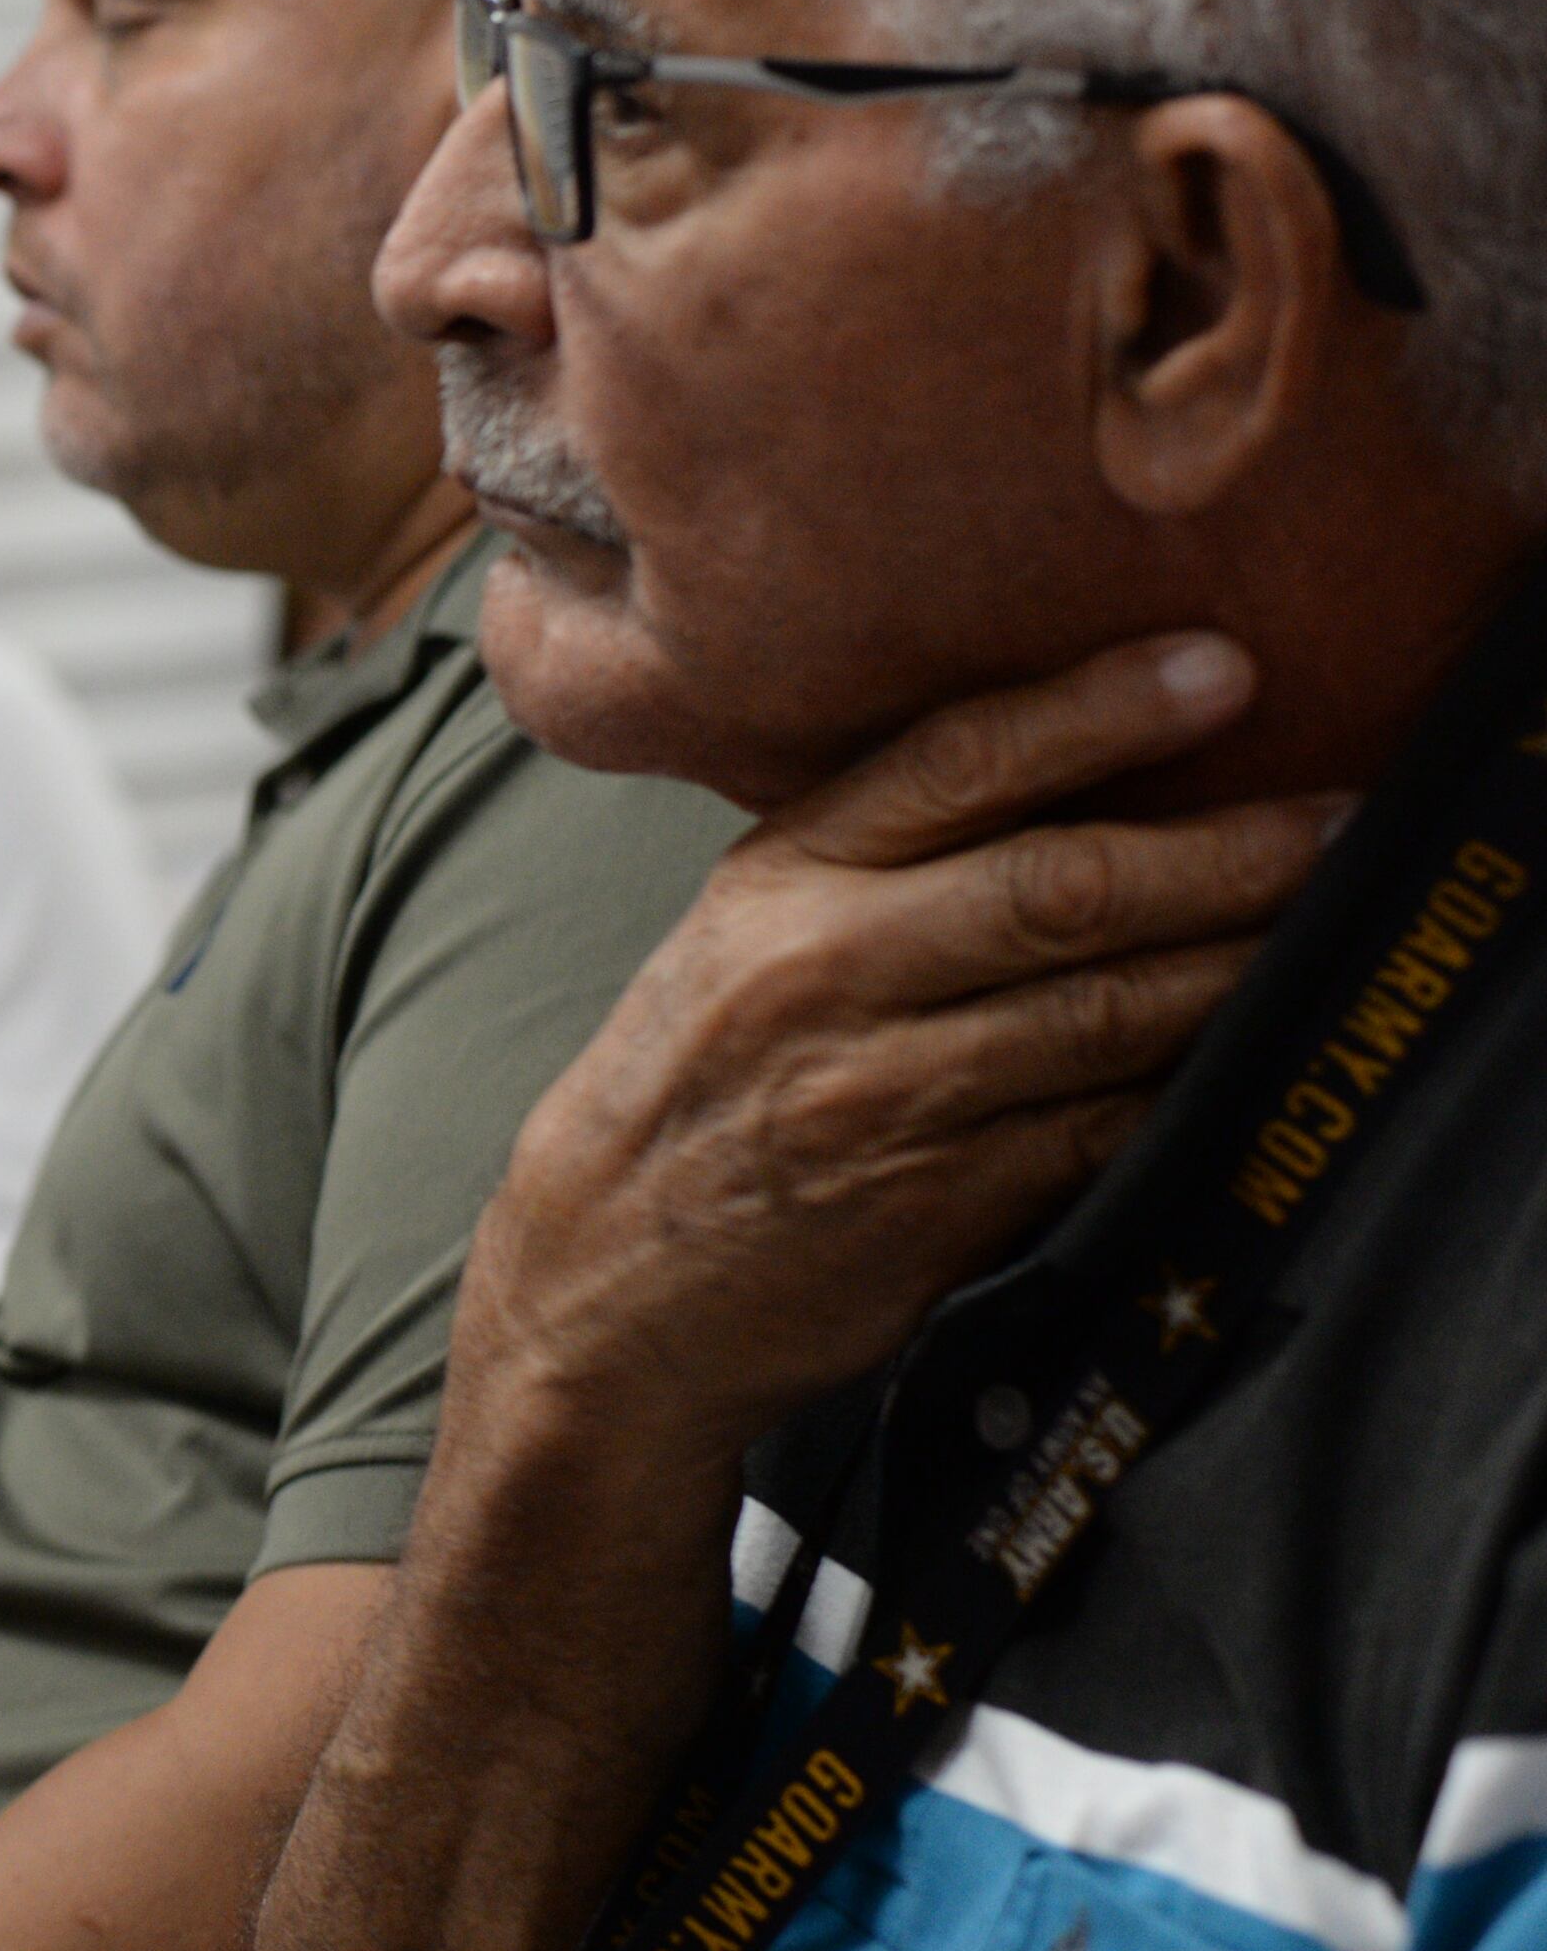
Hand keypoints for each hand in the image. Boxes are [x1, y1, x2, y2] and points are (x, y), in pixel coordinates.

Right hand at [463, 632, 1339, 1473]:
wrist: (607, 1283)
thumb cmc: (695, 1088)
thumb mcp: (742, 936)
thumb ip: (878, 858)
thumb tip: (1084, 780)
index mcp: (774, 884)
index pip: (953, 764)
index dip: (1101, 709)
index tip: (1226, 667)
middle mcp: (821, 976)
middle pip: (1059, 888)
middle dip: (1225, 850)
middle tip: (1342, 816)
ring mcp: (880, 1095)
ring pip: (1104, 1014)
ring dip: (1238, 967)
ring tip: (1330, 923)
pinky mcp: (935, 1204)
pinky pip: (1099, 1131)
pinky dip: (1184, 1089)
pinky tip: (1246, 1053)